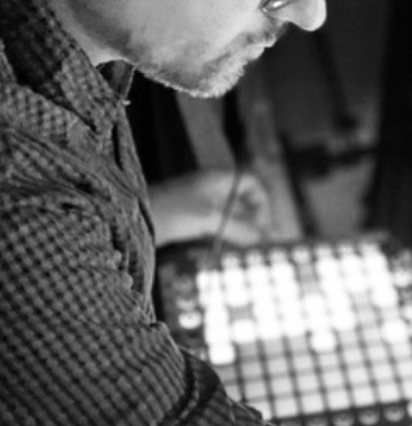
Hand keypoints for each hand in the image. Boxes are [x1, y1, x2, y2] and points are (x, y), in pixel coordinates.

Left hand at [149, 168, 272, 247]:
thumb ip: (238, 227)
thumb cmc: (169, 211)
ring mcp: (198, 202)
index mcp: (216, 179)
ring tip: (246, 245)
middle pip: (241, 199)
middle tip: (260, 239)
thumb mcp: (210, 218)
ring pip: (229, 213)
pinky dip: (224, 233)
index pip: (250, 182)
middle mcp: (209, 188)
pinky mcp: (188, 217)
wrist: (133, 219)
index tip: (263, 222)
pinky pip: (215, 223)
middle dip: (253, 218)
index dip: (261, 200)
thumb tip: (260, 236)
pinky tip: (226, 245)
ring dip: (240, 228)